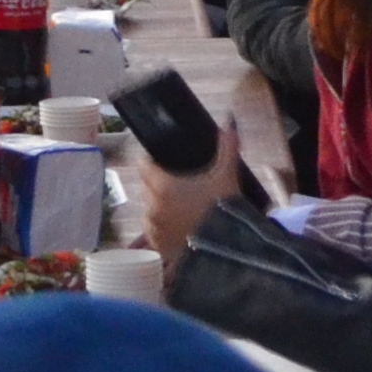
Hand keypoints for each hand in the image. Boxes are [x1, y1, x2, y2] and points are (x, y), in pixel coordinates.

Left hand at [135, 119, 239, 257]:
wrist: (227, 251)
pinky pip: (155, 234)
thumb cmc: (223, 209)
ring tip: (180, 208)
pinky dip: (163, 229)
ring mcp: (154, 230)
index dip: (150, 161)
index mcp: (162, 185)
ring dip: (159, 207)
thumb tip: (229, 119)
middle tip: (178, 184)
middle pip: (146, 187)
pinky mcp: (159, 249)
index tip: (161, 161)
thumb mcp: (227, 175)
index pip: (143, 165)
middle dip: (157, 184)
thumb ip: (227, 146)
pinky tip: (179, 229)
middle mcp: (152, 207)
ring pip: (150, 211)